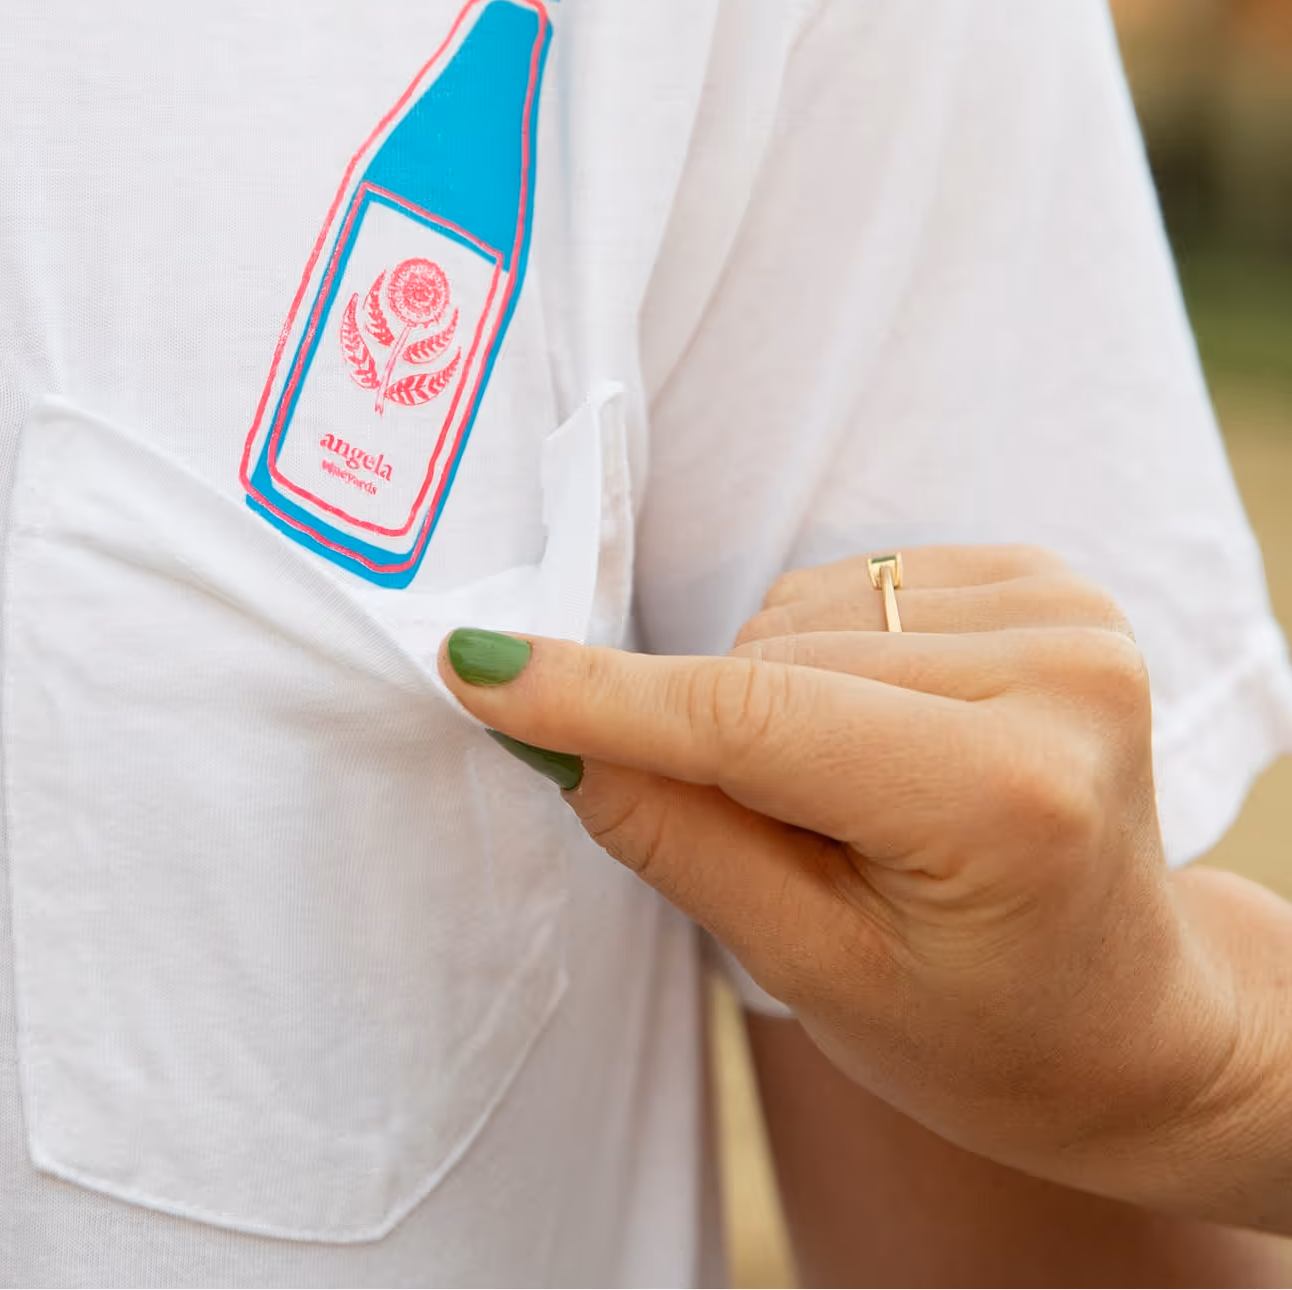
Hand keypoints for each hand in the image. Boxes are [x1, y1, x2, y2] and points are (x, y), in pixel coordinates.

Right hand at [439, 546, 1291, 1227]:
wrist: (1134, 1015)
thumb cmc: (981, 1029)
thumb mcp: (813, 973)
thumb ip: (675, 836)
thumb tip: (544, 726)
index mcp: (1007, 796)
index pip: (751, 717)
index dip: (598, 694)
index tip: (474, 666)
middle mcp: (1059, 671)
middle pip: (764, 665)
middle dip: (714, 741)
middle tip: (781, 846)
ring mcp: (1067, 609)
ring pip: (795, 616)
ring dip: (770, 695)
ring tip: (846, 800)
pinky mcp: (1049, 578)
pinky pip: (848, 588)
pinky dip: (824, 656)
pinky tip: (881, 733)